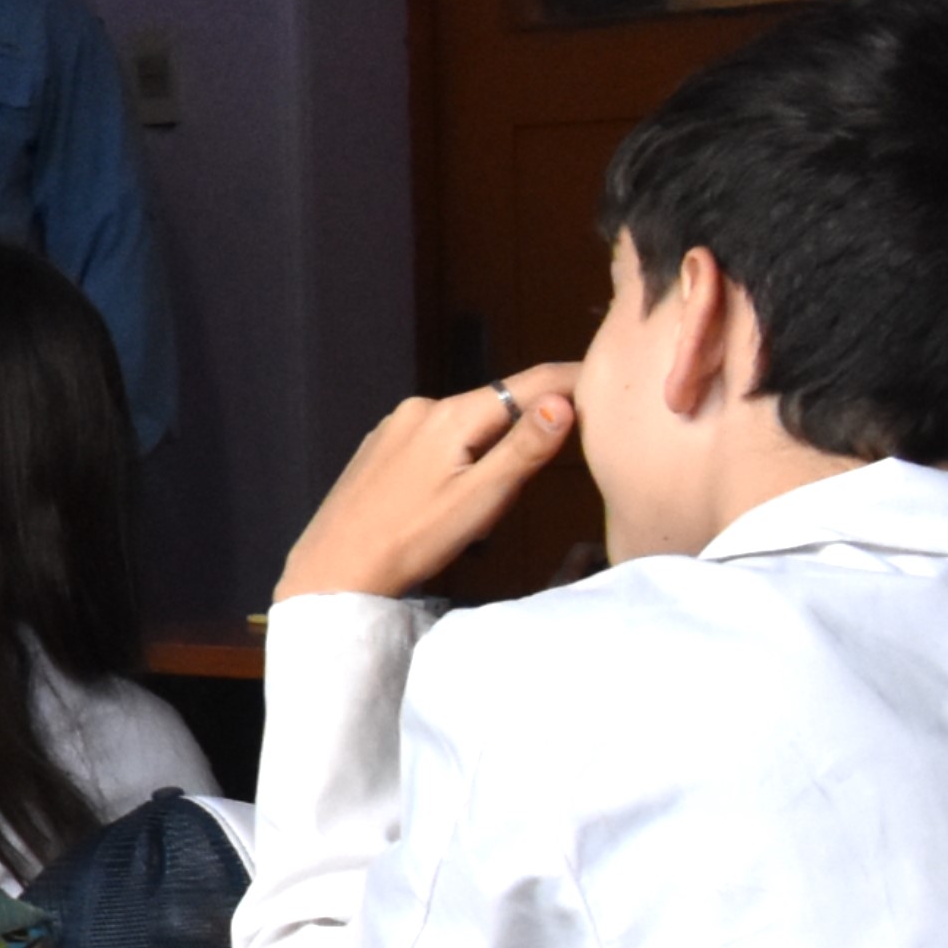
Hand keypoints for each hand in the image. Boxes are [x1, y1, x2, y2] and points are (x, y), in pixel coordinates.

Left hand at [276, 369, 575, 602]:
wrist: (334, 566)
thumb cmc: (413, 539)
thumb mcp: (481, 499)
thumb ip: (523, 449)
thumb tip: (564, 401)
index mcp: (451, 414)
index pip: (531, 382)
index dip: (575, 380)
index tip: (612, 382)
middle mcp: (422, 406)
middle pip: (500, 403)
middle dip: (535, 421)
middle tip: (572, 450)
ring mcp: (396, 424)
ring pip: (469, 423)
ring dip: (496, 444)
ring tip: (502, 491)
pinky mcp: (381, 445)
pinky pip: (438, 438)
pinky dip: (464, 453)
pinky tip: (456, 491)